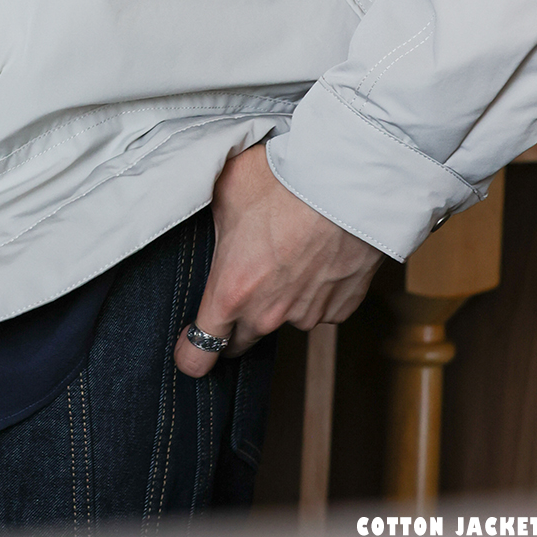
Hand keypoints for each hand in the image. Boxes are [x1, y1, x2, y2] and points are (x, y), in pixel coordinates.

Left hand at [173, 140, 382, 377]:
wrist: (348, 183)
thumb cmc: (284, 182)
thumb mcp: (226, 190)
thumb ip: (213, 224)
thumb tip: (206, 223)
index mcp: (232, 290)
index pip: (200, 352)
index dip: (191, 355)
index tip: (188, 348)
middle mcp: (268, 313)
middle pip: (241, 341)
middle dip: (235, 323)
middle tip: (240, 284)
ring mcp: (308, 314)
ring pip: (283, 317)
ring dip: (280, 298)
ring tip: (287, 251)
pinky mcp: (341, 309)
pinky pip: (318, 307)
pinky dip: (314, 290)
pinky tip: (316, 254)